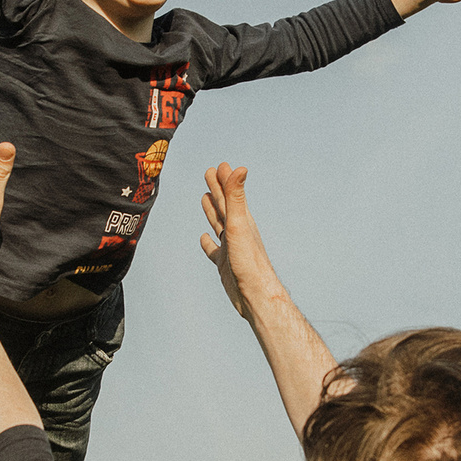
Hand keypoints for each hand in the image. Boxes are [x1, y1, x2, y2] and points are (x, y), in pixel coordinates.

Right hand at [199, 163, 285, 323]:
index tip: (220, 165)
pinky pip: (214, 250)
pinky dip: (208, 242)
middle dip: (217, 188)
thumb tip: (240, 168)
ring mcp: (230, 248)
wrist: (255, 296)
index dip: (224, 179)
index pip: (230, 194)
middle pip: (224, 205)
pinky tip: (205, 239)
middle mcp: (237, 232)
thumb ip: (236, 197)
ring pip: (219, 223)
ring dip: (212, 210)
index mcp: (241, 221)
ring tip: (206, 197)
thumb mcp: (239, 225)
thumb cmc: (249, 262)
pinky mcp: (225, 264)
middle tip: (210, 172)